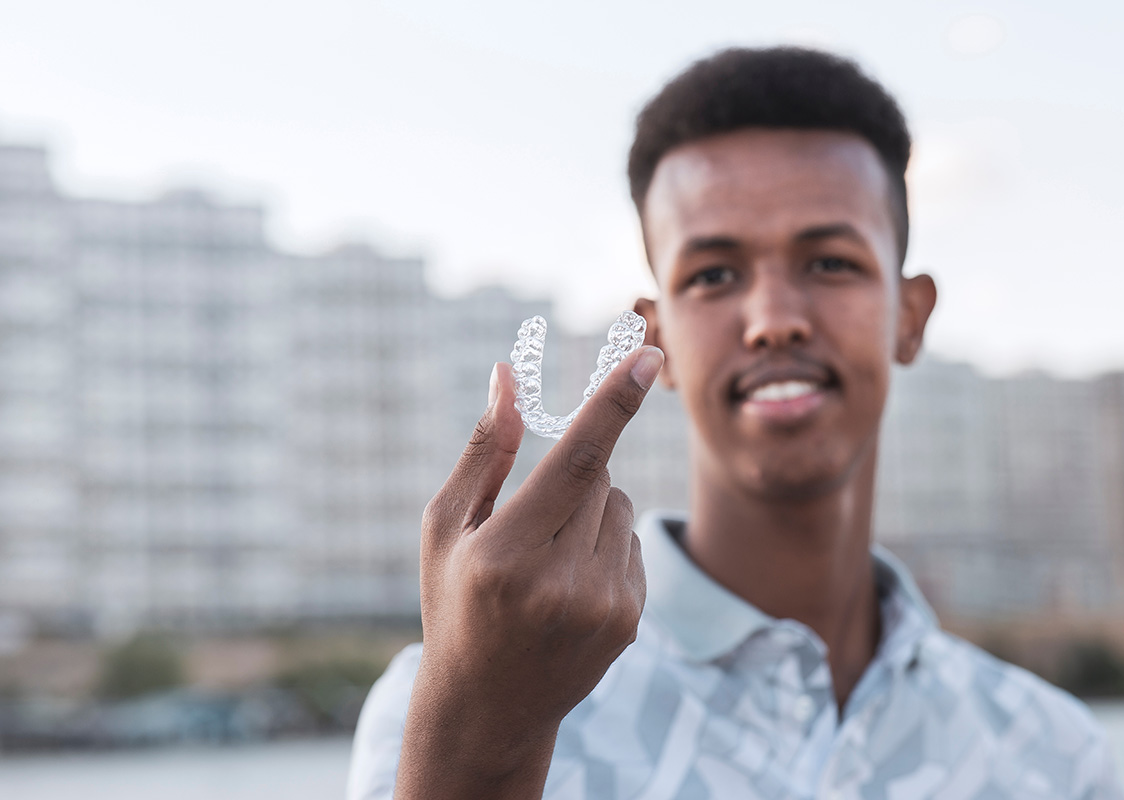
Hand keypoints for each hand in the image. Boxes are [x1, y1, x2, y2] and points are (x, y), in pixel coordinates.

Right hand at [396, 345, 663, 799]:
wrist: (488, 706)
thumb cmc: (455, 603)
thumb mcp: (447, 527)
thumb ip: (483, 449)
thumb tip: (507, 376)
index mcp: (507, 554)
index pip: (575, 461)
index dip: (612, 402)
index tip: (647, 355)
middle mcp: (562, 583)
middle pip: (600, 477)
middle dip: (576, 471)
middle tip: (537, 514)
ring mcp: (603, 606)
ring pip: (623, 506)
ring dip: (594, 509)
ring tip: (550, 558)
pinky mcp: (630, 619)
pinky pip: (634, 542)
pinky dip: (607, 544)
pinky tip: (571, 584)